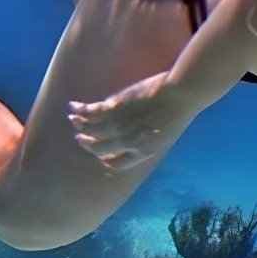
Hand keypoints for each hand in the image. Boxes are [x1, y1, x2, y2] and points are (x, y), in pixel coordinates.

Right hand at [68, 71, 192, 170]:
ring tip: (74, 120)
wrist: (182, 94)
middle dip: (88, 145)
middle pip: (99, 148)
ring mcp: (120, 125)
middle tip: (80, 138)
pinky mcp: (115, 107)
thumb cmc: (181, 109)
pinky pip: (91, 112)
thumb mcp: (168, 130)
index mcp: (144, 151)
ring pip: (91, 130)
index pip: (118, 164)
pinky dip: (80, 110)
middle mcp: (128, 142)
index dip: (107, 160)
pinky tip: (74, 106)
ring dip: (80, 126)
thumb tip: (146, 132)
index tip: (101, 155)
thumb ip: (152, 135)